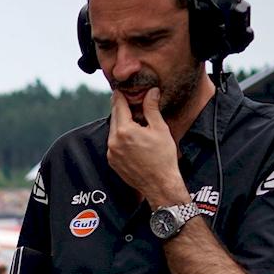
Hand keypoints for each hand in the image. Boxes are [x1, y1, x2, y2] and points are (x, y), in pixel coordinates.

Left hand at [106, 87, 188, 207]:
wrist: (159, 184)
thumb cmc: (163, 157)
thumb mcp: (160, 129)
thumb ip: (151, 108)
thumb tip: (151, 92)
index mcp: (124, 131)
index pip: (119, 106)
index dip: (120, 95)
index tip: (120, 89)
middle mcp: (113, 141)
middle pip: (114, 117)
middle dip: (120, 108)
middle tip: (126, 99)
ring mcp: (111, 153)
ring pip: (113, 130)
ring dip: (120, 123)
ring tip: (132, 119)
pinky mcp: (112, 161)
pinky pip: (113, 143)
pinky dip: (119, 136)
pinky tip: (131, 136)